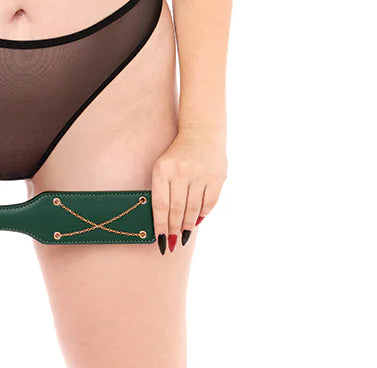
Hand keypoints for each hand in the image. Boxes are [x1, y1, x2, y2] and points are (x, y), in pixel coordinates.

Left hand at [150, 124, 226, 251]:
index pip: (160, 205)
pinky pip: (209, 203)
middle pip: (176, 210)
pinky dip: (202, 215)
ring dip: (187, 225)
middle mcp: (181, 172)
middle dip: (173, 230)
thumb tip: (163, 222)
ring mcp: (200, 174)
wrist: (202, 132)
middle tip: (171, 244)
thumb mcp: (163, 166)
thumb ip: (162, 190)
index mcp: (163, 170)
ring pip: (193, 209)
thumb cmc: (177, 154)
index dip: (160, 226)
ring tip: (183, 236)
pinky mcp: (216, 177)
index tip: (160, 240)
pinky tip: (197, 221)